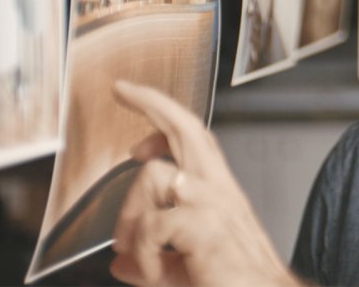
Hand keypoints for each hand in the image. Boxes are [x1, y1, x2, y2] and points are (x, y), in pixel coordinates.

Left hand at [109, 80, 299, 285]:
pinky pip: (151, 226)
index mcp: (218, 191)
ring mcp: (212, 204)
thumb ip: (152, 260)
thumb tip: (121, 264)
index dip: (163, 113)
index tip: (134, 100)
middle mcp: (218, 189)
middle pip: (186, 129)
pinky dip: (142, 254)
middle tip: (121, 90)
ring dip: (131, 216)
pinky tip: (153, 272)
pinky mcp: (204, 226)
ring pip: (153, 177)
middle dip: (152, 103)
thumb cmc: (237, 282)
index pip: (192, 137)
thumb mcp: (185, 267)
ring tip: (135, 251)